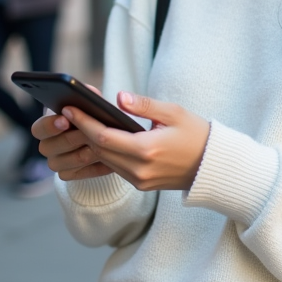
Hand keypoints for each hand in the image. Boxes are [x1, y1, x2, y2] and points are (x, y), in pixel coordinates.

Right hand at [32, 103, 113, 181]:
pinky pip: (78, 174)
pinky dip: (95, 167)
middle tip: (88, 134)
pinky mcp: (69, 174)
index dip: (50, 126)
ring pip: (66, 162)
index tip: (66, 121)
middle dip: (71, 139)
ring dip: (86, 153)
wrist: (111, 137)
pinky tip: (110, 161)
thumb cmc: (97, 115)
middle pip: (49, 148)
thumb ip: (90, 95)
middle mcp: (47, 145)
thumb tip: (90, 92)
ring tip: (104, 146)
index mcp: (47, 125)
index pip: (38, 129)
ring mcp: (56, 162)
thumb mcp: (95, 103)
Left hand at [58, 92, 209, 191]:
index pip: (104, 137)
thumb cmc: (196, 134)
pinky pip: (115, 167)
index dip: (84, 122)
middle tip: (69, 112)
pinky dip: (104, 152)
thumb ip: (145, 105)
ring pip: (104, 160)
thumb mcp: (174, 113)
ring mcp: (140, 180)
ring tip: (79, 123)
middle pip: (99, 150)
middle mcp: (140, 169)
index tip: (70, 108)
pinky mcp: (141, 184)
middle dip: (82, 131)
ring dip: (91, 142)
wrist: (212, 166)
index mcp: (147, 150)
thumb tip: (119, 97)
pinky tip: (97, 138)